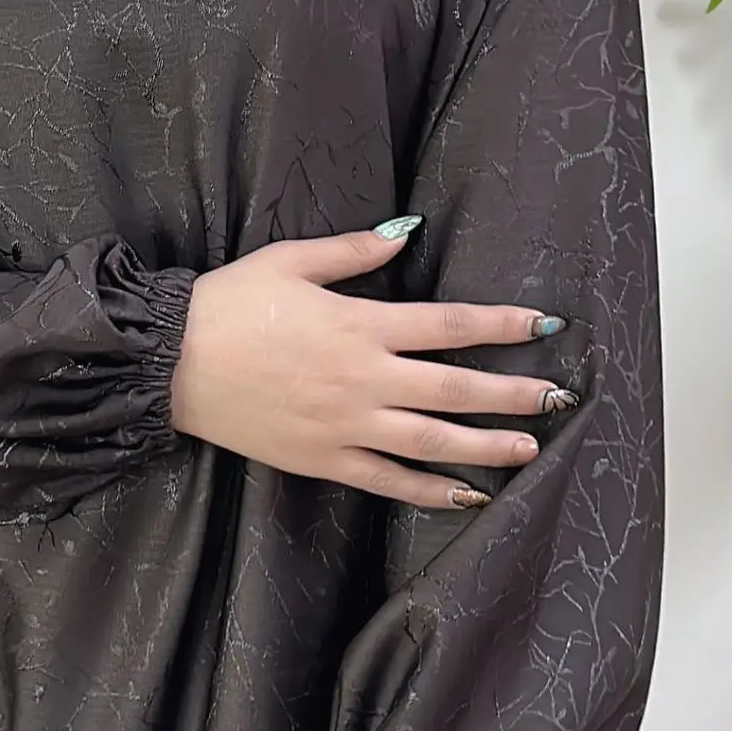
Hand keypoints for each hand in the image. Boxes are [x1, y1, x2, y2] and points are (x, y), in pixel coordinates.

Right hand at [170, 216, 575, 508]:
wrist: (172, 364)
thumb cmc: (228, 305)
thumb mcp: (290, 261)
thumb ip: (354, 252)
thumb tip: (406, 234)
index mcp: (361, 324)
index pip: (451, 323)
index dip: (503, 322)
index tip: (545, 324)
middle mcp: (364, 379)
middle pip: (457, 387)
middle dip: (513, 393)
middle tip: (559, 398)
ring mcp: (346, 426)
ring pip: (434, 441)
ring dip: (487, 446)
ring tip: (528, 449)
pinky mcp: (324, 461)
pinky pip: (390, 481)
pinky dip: (431, 491)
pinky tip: (467, 496)